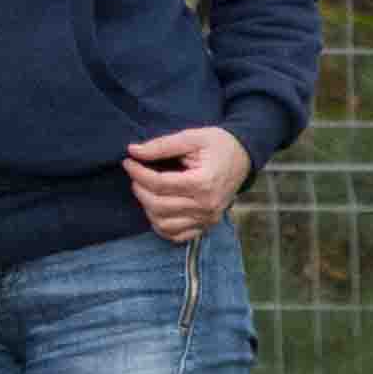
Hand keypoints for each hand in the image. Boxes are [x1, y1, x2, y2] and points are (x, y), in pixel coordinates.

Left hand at [123, 124, 251, 242]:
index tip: (128, 162)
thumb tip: (133, 151)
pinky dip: (161, 226)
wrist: (244, 156)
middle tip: (135, 175)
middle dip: (139, 189)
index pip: (159, 184)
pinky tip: (156, 208)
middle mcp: (206, 205)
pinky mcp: (207, 224)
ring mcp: (208, 218)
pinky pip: (177, 235)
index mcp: (203, 183)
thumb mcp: (191, 137)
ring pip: (163, 224)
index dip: (137, 173)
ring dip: (147, 208)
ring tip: (146, 190)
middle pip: (158, 205)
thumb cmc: (218, 144)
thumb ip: (161, 145)